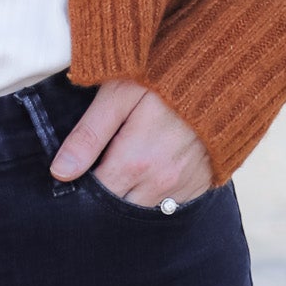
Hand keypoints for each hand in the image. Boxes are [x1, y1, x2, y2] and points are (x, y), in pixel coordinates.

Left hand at [48, 81, 212, 206]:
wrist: (224, 73)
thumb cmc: (165, 78)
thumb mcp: (118, 95)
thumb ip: (88, 135)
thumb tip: (60, 172)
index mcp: (134, 162)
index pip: (94, 197)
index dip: (80, 188)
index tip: (75, 175)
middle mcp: (160, 183)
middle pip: (117, 211)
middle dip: (104, 198)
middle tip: (99, 170)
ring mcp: (184, 188)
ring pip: (143, 212)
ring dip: (129, 198)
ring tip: (124, 170)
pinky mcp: (201, 186)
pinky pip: (170, 206)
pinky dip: (155, 195)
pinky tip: (149, 172)